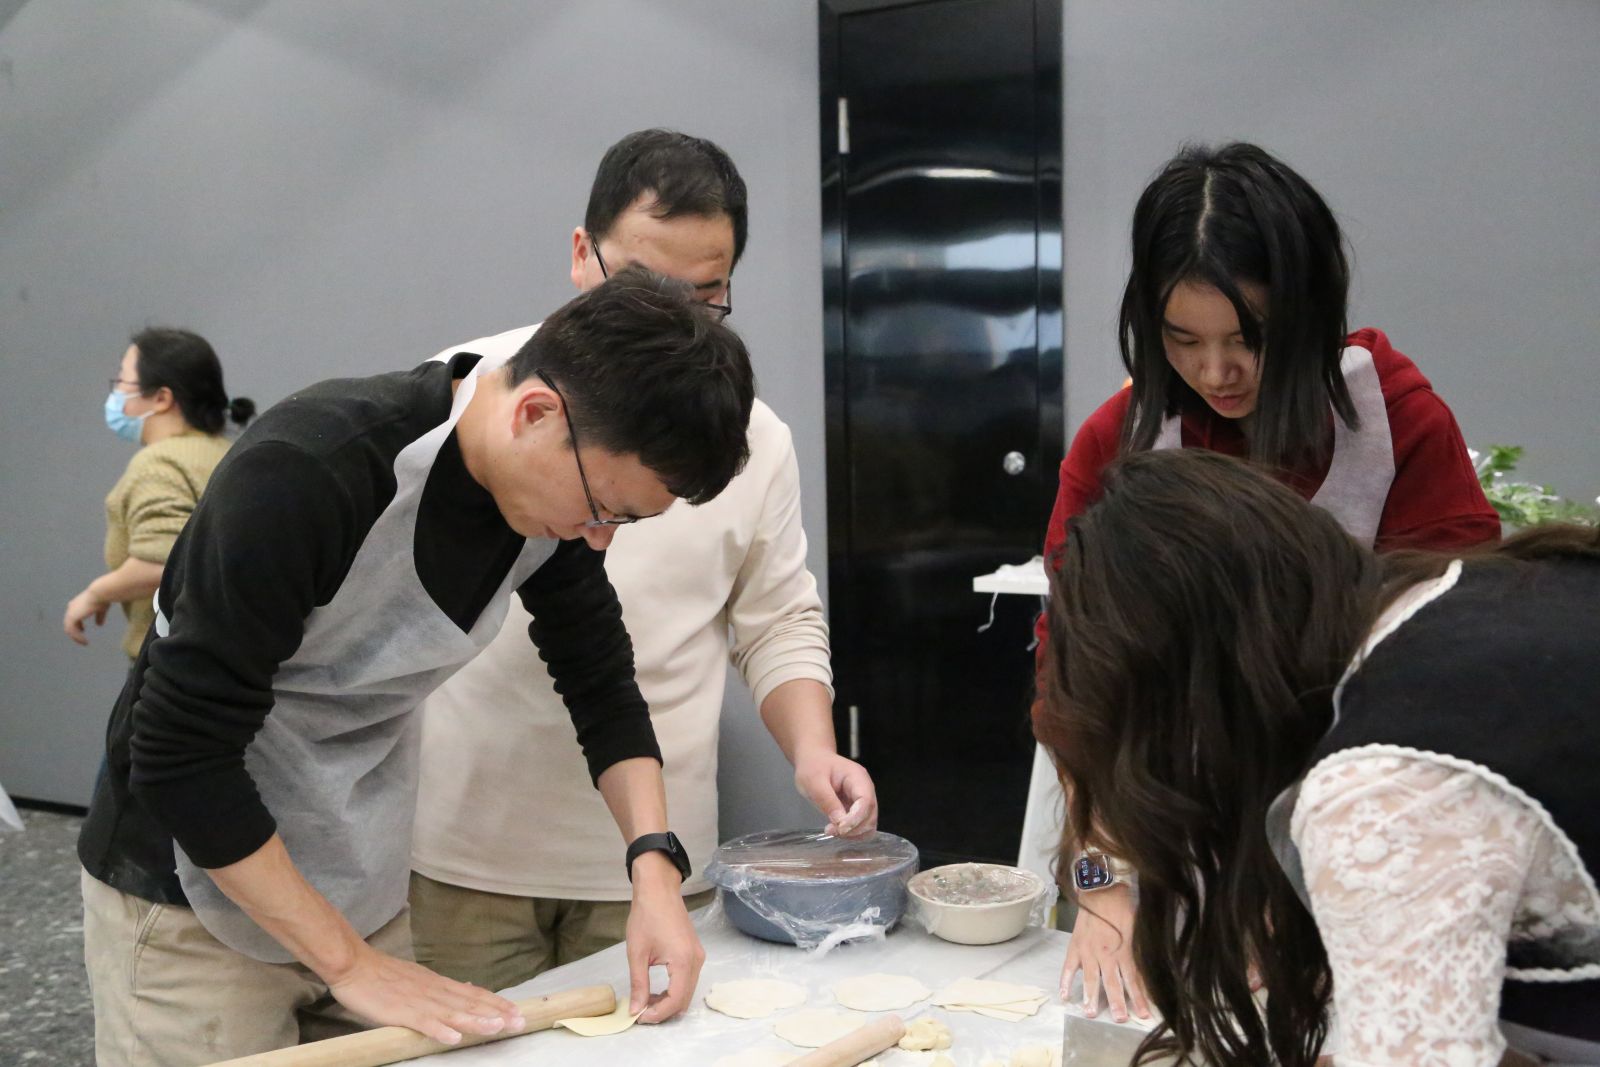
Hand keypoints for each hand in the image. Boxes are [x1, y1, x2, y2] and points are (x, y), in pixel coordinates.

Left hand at [63, 588, 110, 645]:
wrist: (99, 594)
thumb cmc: (102, 598)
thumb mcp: (101, 609)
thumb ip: (99, 616)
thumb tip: (99, 625)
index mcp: (77, 604)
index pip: (73, 615)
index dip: (77, 623)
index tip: (83, 629)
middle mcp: (72, 608)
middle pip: (69, 623)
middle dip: (75, 631)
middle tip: (81, 639)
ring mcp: (70, 613)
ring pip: (69, 629)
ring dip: (76, 637)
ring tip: (84, 642)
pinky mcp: (72, 618)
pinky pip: (72, 631)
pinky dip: (77, 637)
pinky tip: (85, 641)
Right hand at [325, 942, 524, 1044]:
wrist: (354, 965)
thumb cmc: (383, 974)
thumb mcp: (419, 978)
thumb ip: (441, 987)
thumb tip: (466, 987)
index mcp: (438, 984)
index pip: (473, 994)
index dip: (495, 1003)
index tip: (516, 1011)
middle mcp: (434, 991)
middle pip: (469, 1003)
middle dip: (496, 1013)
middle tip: (519, 1021)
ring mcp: (418, 1001)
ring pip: (452, 1013)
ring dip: (476, 1021)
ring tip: (497, 1027)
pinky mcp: (400, 1012)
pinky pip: (423, 1023)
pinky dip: (439, 1030)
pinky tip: (454, 1038)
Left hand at [625, 853, 705, 1022]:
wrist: (658, 889)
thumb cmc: (646, 916)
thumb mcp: (637, 953)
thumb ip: (639, 985)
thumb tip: (636, 1010)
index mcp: (683, 961)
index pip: (675, 1001)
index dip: (657, 1014)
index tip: (639, 1016)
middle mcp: (696, 961)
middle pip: (684, 999)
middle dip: (663, 1010)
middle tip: (640, 1011)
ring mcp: (698, 956)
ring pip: (687, 991)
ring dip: (669, 1001)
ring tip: (646, 999)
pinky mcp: (695, 952)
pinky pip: (688, 979)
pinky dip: (674, 989)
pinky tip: (657, 987)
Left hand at [793, 749, 877, 837]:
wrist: (814, 761)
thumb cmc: (813, 767)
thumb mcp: (814, 781)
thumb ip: (827, 801)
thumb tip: (840, 823)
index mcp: (858, 777)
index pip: (865, 801)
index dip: (856, 818)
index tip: (839, 829)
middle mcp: (866, 789)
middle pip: (870, 815)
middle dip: (853, 828)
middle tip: (830, 830)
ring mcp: (864, 800)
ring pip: (869, 824)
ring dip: (853, 833)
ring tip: (832, 830)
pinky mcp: (858, 809)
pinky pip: (862, 826)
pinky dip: (852, 833)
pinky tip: (837, 830)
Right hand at [1061, 882, 1149, 1022]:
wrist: (1101, 890)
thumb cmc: (1123, 908)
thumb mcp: (1139, 929)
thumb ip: (1142, 951)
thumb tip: (1153, 969)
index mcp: (1124, 951)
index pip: (1133, 980)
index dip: (1139, 998)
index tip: (1143, 1015)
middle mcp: (1106, 954)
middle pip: (1112, 983)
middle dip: (1117, 1003)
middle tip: (1120, 1019)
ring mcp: (1088, 952)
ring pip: (1090, 978)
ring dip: (1091, 996)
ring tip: (1090, 1013)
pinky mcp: (1075, 947)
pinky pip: (1068, 967)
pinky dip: (1065, 981)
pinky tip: (1064, 996)